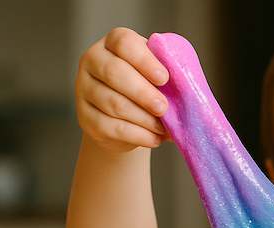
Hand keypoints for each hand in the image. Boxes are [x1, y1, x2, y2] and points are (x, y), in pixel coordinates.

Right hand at [75, 27, 170, 152]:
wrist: (128, 118)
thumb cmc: (149, 88)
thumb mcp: (159, 76)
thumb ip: (169, 75)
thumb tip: (189, 89)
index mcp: (113, 42)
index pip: (124, 43)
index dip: (144, 61)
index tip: (164, 78)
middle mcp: (93, 60)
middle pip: (114, 73)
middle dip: (143, 93)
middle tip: (164, 108)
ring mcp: (84, 88)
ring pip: (112, 103)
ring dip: (143, 118)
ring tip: (163, 128)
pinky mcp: (84, 116)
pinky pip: (110, 126)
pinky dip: (137, 135)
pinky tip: (154, 139)